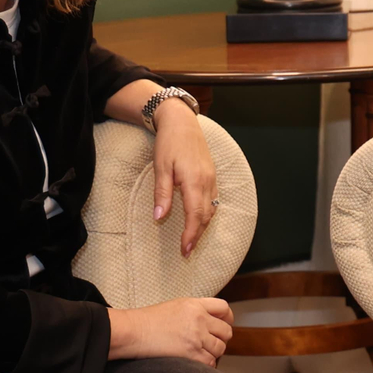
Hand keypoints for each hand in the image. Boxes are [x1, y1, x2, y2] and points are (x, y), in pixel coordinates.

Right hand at [108, 298, 233, 365]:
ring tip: (200, 353)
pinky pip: (210, 362)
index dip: (227, 318)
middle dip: (220, 338)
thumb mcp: (175, 306)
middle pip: (226, 331)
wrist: (133, 331)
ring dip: (213, 353)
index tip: (223, 325)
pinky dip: (207, 365)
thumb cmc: (148, 321)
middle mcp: (199, 319)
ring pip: (220, 348)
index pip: (224, 308)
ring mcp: (196, 337)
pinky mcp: (191, 354)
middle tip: (209, 343)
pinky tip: (197, 363)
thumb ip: (195, 310)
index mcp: (195, 305)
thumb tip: (210, 321)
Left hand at [149, 100, 216, 256]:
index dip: (191, 235)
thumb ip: (162, 194)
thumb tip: (159, 217)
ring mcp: (212, 179)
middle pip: (206, 216)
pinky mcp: (212, 176)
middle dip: (197, 235)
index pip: (195, 215)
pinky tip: (199, 218)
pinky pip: (213, 200)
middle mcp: (207, 182)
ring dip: (203, 226)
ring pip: (211, 209)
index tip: (185, 250)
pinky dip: (207, 214)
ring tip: (192, 239)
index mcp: (194, 181)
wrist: (182, 122)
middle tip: (187, 251)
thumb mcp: (160, 167)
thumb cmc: (169, 142)